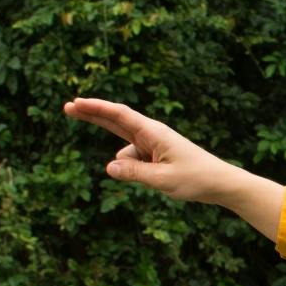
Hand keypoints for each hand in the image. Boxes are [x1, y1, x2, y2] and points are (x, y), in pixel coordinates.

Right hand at [63, 97, 239, 203]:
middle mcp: (151, 133)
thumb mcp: (163, 180)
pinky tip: (160, 179)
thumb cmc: (196, 179)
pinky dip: (137, 171)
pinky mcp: (154, 155)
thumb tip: (109, 167)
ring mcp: (152, 144)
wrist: (219, 183)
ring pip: (125, 154)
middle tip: (67, 107)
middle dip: (92, 115)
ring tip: (163, 176)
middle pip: (115, 121)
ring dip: (130, 167)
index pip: (120, 115)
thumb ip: (135, 173)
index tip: (77, 103)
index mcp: (154, 132)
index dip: (97, 108)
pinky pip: (134, 163)